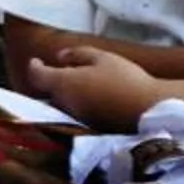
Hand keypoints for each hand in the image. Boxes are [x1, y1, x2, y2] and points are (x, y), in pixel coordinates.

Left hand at [25, 45, 161, 133]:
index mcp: (64, 84)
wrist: (150, 110)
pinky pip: (75, 114)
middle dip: (54, 82)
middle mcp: (65, 105)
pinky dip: (78, 105)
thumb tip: (60, 56)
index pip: (38, 76)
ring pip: (63, 104)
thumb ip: (78, 54)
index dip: (34, 66)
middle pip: (51, 92)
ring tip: (83, 83)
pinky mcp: (89, 129)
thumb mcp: (103, 58)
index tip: (36, 61)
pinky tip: (94, 98)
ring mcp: (76, 119)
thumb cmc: (126, 79)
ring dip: (66, 94)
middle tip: (67, 70)